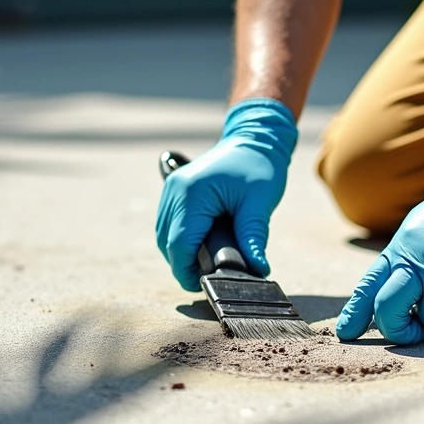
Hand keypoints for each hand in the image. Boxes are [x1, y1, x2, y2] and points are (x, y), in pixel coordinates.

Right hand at [155, 99, 297, 291]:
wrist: (254, 137)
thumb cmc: (259, 167)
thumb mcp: (259, 204)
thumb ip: (254, 238)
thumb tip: (258, 270)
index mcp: (192, 193)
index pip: (179, 244)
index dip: (188, 271)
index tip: (205, 286)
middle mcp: (175, 191)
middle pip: (167, 243)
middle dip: (184, 265)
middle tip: (209, 279)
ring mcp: (171, 189)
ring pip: (164, 235)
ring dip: (180, 254)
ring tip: (206, 266)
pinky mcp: (175, 191)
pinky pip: (169, 224)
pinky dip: (180, 240)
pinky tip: (200, 248)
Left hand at [335, 134, 423, 344]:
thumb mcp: (418, 231)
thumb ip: (404, 262)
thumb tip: (389, 301)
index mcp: (400, 249)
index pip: (368, 287)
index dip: (354, 314)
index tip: (346, 333)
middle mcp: (418, 261)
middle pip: (388, 311)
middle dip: (399, 332)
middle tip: (416, 332)